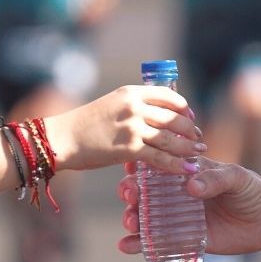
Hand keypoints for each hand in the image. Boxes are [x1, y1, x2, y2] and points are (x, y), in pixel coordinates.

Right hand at [47, 86, 205, 172]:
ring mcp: (133, 127)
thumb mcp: (111, 105)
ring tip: (199, 152)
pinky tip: (187, 169)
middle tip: (198, 138)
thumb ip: (132, 106)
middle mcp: (134, 107)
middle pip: (174, 117)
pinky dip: (177, 164)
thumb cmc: (84, 124)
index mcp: (131, 92)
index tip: (191, 117)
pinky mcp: (129, 149)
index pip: (168, 96)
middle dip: (190, 129)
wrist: (61, 138)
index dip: (184, 108)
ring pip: (171, 138)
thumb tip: (154, 116)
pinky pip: (160, 157)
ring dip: (189, 147)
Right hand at [117, 158, 260, 255]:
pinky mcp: (182, 238)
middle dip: (130, 192)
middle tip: (130, 197)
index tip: (130, 168)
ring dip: (131, 218)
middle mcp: (177, 193)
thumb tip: (191, 186)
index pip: (157, 166)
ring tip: (131, 222)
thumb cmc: (253, 190)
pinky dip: (138, 244)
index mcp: (187, 172)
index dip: (139, 166)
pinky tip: (126, 246)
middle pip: (144, 191)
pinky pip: (156, 241)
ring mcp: (178, 216)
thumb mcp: (237, 178)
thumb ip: (216, 179)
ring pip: (145, 216)